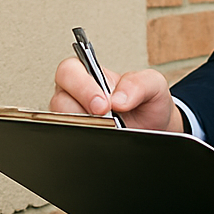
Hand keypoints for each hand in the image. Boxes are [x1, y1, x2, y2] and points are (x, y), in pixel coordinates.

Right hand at [51, 57, 182, 132]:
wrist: (154, 131)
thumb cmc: (147, 104)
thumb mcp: (154, 86)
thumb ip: (139, 83)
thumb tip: (118, 98)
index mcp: (90, 75)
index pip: (68, 71)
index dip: (82, 86)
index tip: (104, 103)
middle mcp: (76, 96)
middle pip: (59, 100)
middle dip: (82, 111)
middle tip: (106, 119)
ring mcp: (74, 119)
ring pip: (61, 123)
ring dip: (85, 128)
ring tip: (109, 129)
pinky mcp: (77, 137)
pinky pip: (69, 140)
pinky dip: (86, 142)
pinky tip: (103, 139)